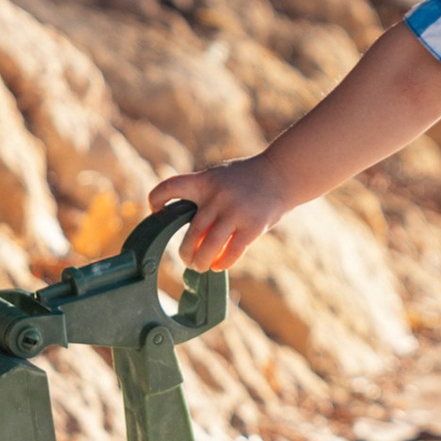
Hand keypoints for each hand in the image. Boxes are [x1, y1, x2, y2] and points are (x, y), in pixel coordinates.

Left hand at [147, 154, 286, 271]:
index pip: (171, 186)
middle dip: (186, 251)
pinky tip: (219, 265)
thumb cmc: (247, 178)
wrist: (282, 173)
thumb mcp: (220, 177)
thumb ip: (204, 197)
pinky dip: (223, 262)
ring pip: (210, 245)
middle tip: (187, 260)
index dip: (157, 199)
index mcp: (205, 181)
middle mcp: (218, 196)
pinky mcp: (254, 225)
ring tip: (200, 267)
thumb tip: (191, 233)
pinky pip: (233, 251)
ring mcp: (236, 211)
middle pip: (192, 231)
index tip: (157, 212)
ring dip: (201, 261)